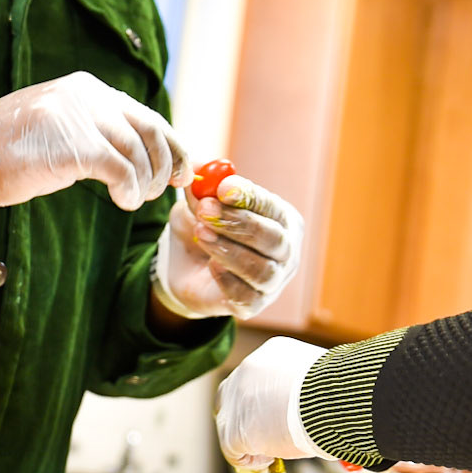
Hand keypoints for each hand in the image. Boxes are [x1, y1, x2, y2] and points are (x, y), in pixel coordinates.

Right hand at [0, 71, 188, 212]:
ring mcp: (75, 116)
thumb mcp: (58, 129)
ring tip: (132, 200)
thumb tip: (142, 156)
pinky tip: (122, 201)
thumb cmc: (7, 150)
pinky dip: (128, 189)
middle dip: (165, 165)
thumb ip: (95, 130)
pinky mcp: (68, 145)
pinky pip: (118, 168)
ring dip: (144, 183)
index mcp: (85, 88)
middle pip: (149, 130)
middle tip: (161, 192)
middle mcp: (84, 95)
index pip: (145, 114)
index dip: (171, 146)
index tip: (181, 173)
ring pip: (136, 151)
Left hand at [153, 173, 304, 318]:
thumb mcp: (195, 203)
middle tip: (204, 210)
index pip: (272, 206)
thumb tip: (199, 167)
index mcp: (280, 217)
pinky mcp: (255, 305)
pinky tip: (211, 267)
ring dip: (229, 250)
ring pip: (262, 270)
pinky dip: (227, 281)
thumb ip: (199, 188)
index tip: (222, 188)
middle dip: (238, 223)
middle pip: (273, 239)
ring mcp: (274, 281)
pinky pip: (247, 297)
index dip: (249, 196)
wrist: (186, 268)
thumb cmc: (202, 226)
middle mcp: (285, 249)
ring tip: (201, 234)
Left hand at [214, 335, 325, 472]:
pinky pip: (233, 451)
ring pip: (230, 425)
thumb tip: (311, 413)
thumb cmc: (341, 394)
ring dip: (252, 443)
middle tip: (271, 439)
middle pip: (232, 398)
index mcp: (272, 354)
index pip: (256, 380)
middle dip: (246, 420)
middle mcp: (247, 371)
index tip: (278, 420)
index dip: (263, 404)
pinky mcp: (234, 430)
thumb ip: (305, 392)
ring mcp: (237, 400)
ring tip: (277, 452)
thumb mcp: (321, 382)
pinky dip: (252, 461)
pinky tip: (271, 459)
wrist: (333, 403)